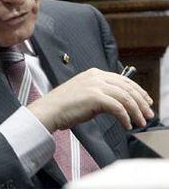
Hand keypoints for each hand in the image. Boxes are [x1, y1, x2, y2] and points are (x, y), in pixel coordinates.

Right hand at [27, 68, 153, 132]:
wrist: (50, 109)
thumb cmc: (64, 105)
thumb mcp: (85, 94)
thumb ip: (101, 94)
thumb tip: (119, 104)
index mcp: (93, 73)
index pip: (123, 80)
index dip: (138, 91)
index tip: (145, 101)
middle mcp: (95, 76)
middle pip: (127, 87)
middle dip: (141, 102)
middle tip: (148, 114)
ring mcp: (95, 85)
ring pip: (125, 97)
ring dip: (136, 111)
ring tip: (140, 122)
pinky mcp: (94, 96)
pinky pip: (117, 107)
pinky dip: (125, 117)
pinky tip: (126, 124)